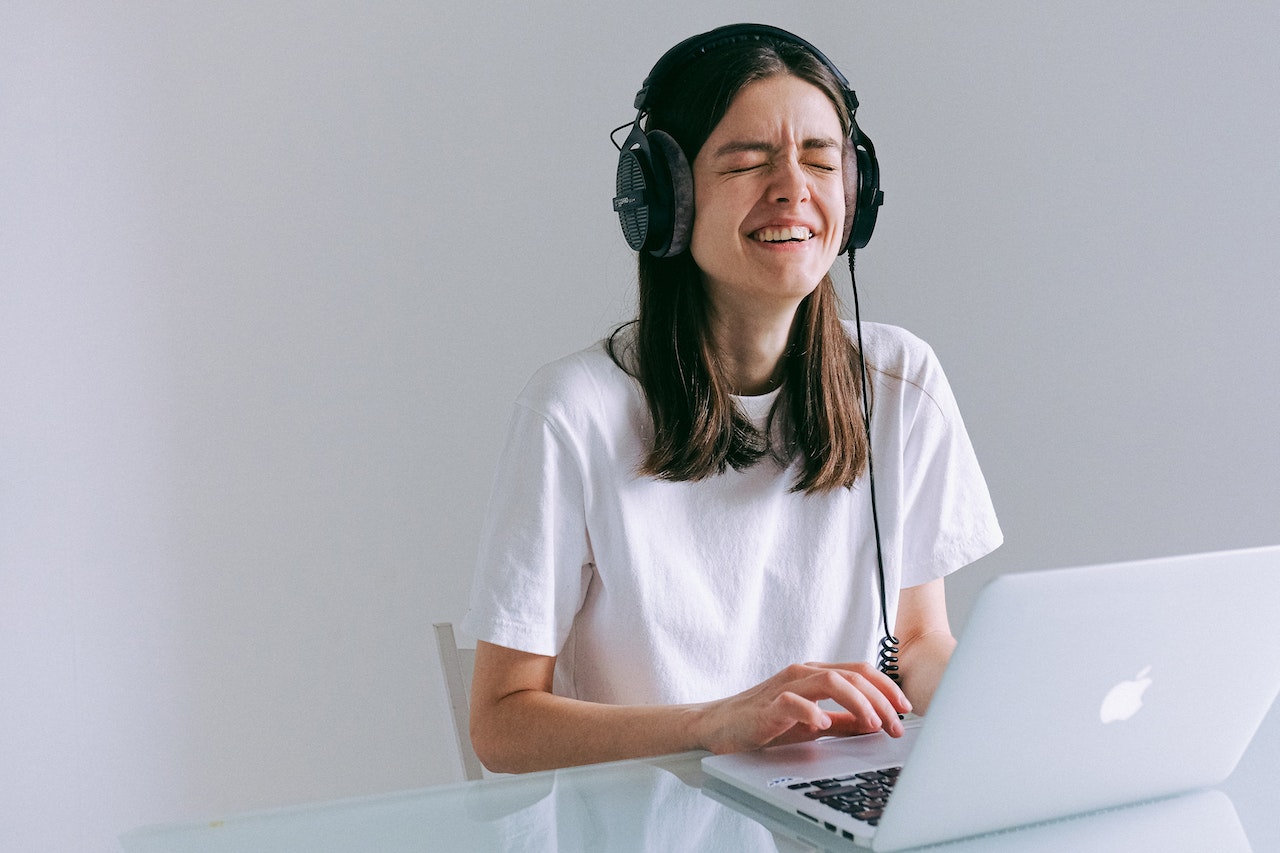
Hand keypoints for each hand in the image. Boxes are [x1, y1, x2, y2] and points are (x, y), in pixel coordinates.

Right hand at [692, 662, 911, 754]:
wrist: (718, 726)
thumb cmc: (765, 724)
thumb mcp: (814, 725)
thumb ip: (844, 722)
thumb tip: (877, 724)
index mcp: (817, 675)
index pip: (861, 671)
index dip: (888, 688)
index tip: (906, 710)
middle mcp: (804, 674)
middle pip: (853, 675)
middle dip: (881, 699)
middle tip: (897, 725)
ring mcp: (785, 687)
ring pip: (830, 681)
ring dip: (858, 703)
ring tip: (873, 724)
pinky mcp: (767, 705)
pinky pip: (793, 702)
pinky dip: (812, 712)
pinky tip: (824, 726)